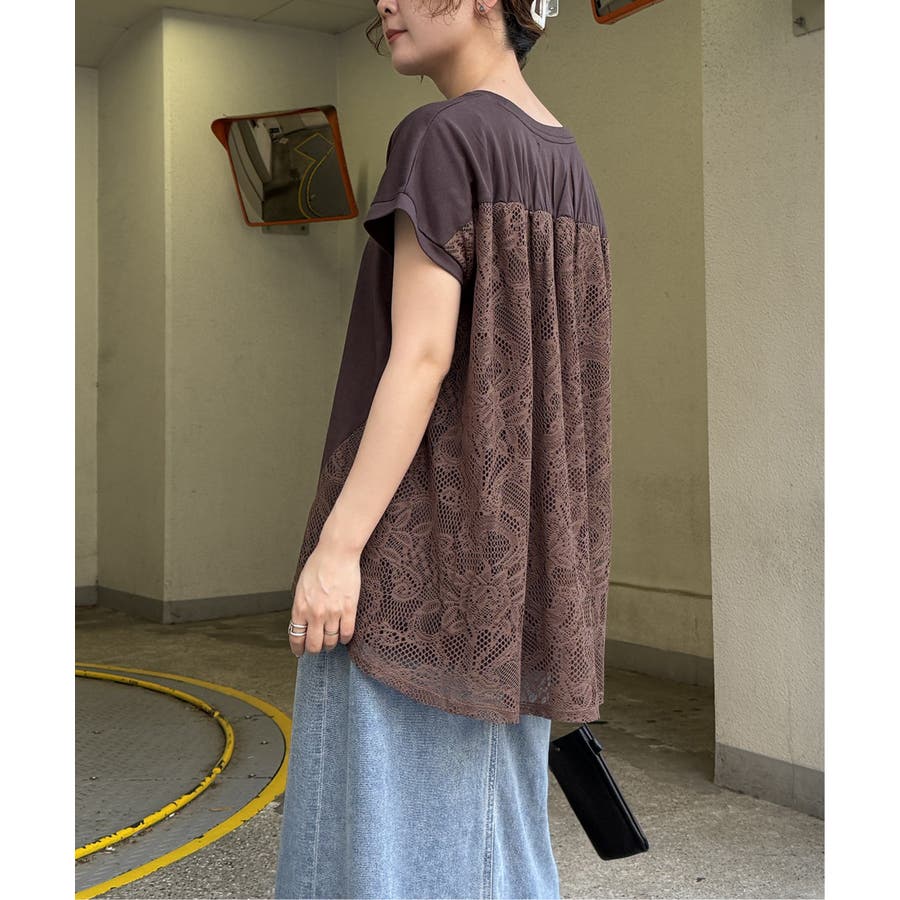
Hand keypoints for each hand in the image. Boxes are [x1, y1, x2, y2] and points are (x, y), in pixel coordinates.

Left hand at [289, 535, 359, 656]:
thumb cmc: (318, 565)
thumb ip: (301, 607)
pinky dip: (345, 639)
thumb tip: (303, 622)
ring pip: (331, 641)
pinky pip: (347, 632)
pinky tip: (344, 637)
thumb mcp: (301, 588)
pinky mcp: (348, 609)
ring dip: (330, 644)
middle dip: (315, 649)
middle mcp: (315, 614)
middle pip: (314, 645)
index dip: (298, 649)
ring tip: (331, 642)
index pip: (296, 637)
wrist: (336, 554)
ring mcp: (333, 613)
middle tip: (317, 648)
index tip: (300, 652)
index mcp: (300, 608)